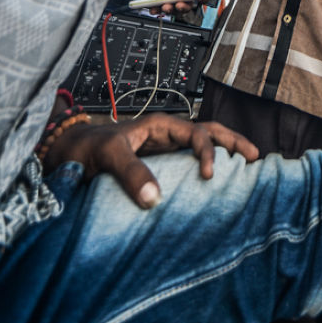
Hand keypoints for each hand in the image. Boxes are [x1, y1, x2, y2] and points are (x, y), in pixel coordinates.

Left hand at [43, 114, 257, 207]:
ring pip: (201, 145)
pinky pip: (188, 163)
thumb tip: (156, 197)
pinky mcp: (158, 166)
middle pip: (207, 131)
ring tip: (245, 165)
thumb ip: (131, 173)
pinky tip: (216, 182)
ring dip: (224, 151)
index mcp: (159, 125)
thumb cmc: (86, 148)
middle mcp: (165, 135)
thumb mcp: (109, 156)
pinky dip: (207, 166)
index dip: (207, 151)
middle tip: (254, 157)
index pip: (195, 132)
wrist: (67, 154)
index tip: (209, 174)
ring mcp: (162, 150)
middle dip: (232, 141)